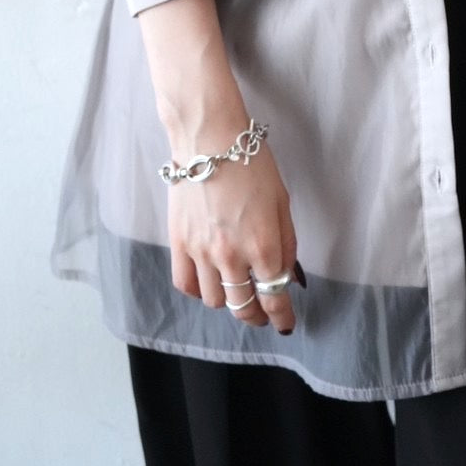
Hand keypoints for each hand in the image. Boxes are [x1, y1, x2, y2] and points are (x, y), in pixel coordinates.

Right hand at [165, 99, 301, 335]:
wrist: (209, 141)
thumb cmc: (252, 164)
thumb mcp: (282, 201)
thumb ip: (287, 242)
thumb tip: (287, 274)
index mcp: (263, 245)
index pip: (274, 297)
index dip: (281, 317)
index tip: (285, 325)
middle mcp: (231, 256)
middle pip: (242, 307)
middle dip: (256, 316)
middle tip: (262, 314)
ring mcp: (201, 253)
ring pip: (214, 301)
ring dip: (228, 301)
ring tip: (235, 290)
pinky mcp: (178, 244)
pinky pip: (185, 285)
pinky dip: (198, 291)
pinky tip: (208, 282)